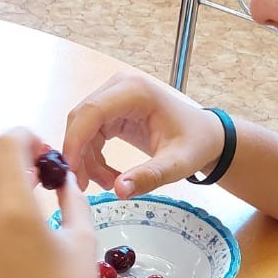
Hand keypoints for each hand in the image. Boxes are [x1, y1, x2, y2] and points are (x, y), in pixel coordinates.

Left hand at [0, 130, 100, 277]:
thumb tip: (58, 173)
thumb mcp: (82, 237)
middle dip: (10, 163)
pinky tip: (1, 239)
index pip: (7, 146)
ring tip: (16, 209)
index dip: (24, 138)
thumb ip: (69, 194)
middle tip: (33, 179)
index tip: (39, 149)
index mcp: (16, 210)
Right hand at [62, 74, 225, 197]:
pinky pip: (90, 132)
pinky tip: (109, 175)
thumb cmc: (195, 144)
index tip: (72, 172)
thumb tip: (119, 190)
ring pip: (82, 128)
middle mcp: (120, 87)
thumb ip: (149, 177)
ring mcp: (114, 95)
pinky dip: (93, 156)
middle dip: (79, 154)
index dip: (76, 141)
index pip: (91, 112)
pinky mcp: (112, 108)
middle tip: (86, 186)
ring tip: (109, 184)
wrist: (205, 136)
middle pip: (81, 119)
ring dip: (87, 159)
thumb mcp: (176, 165)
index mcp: (135, 92)